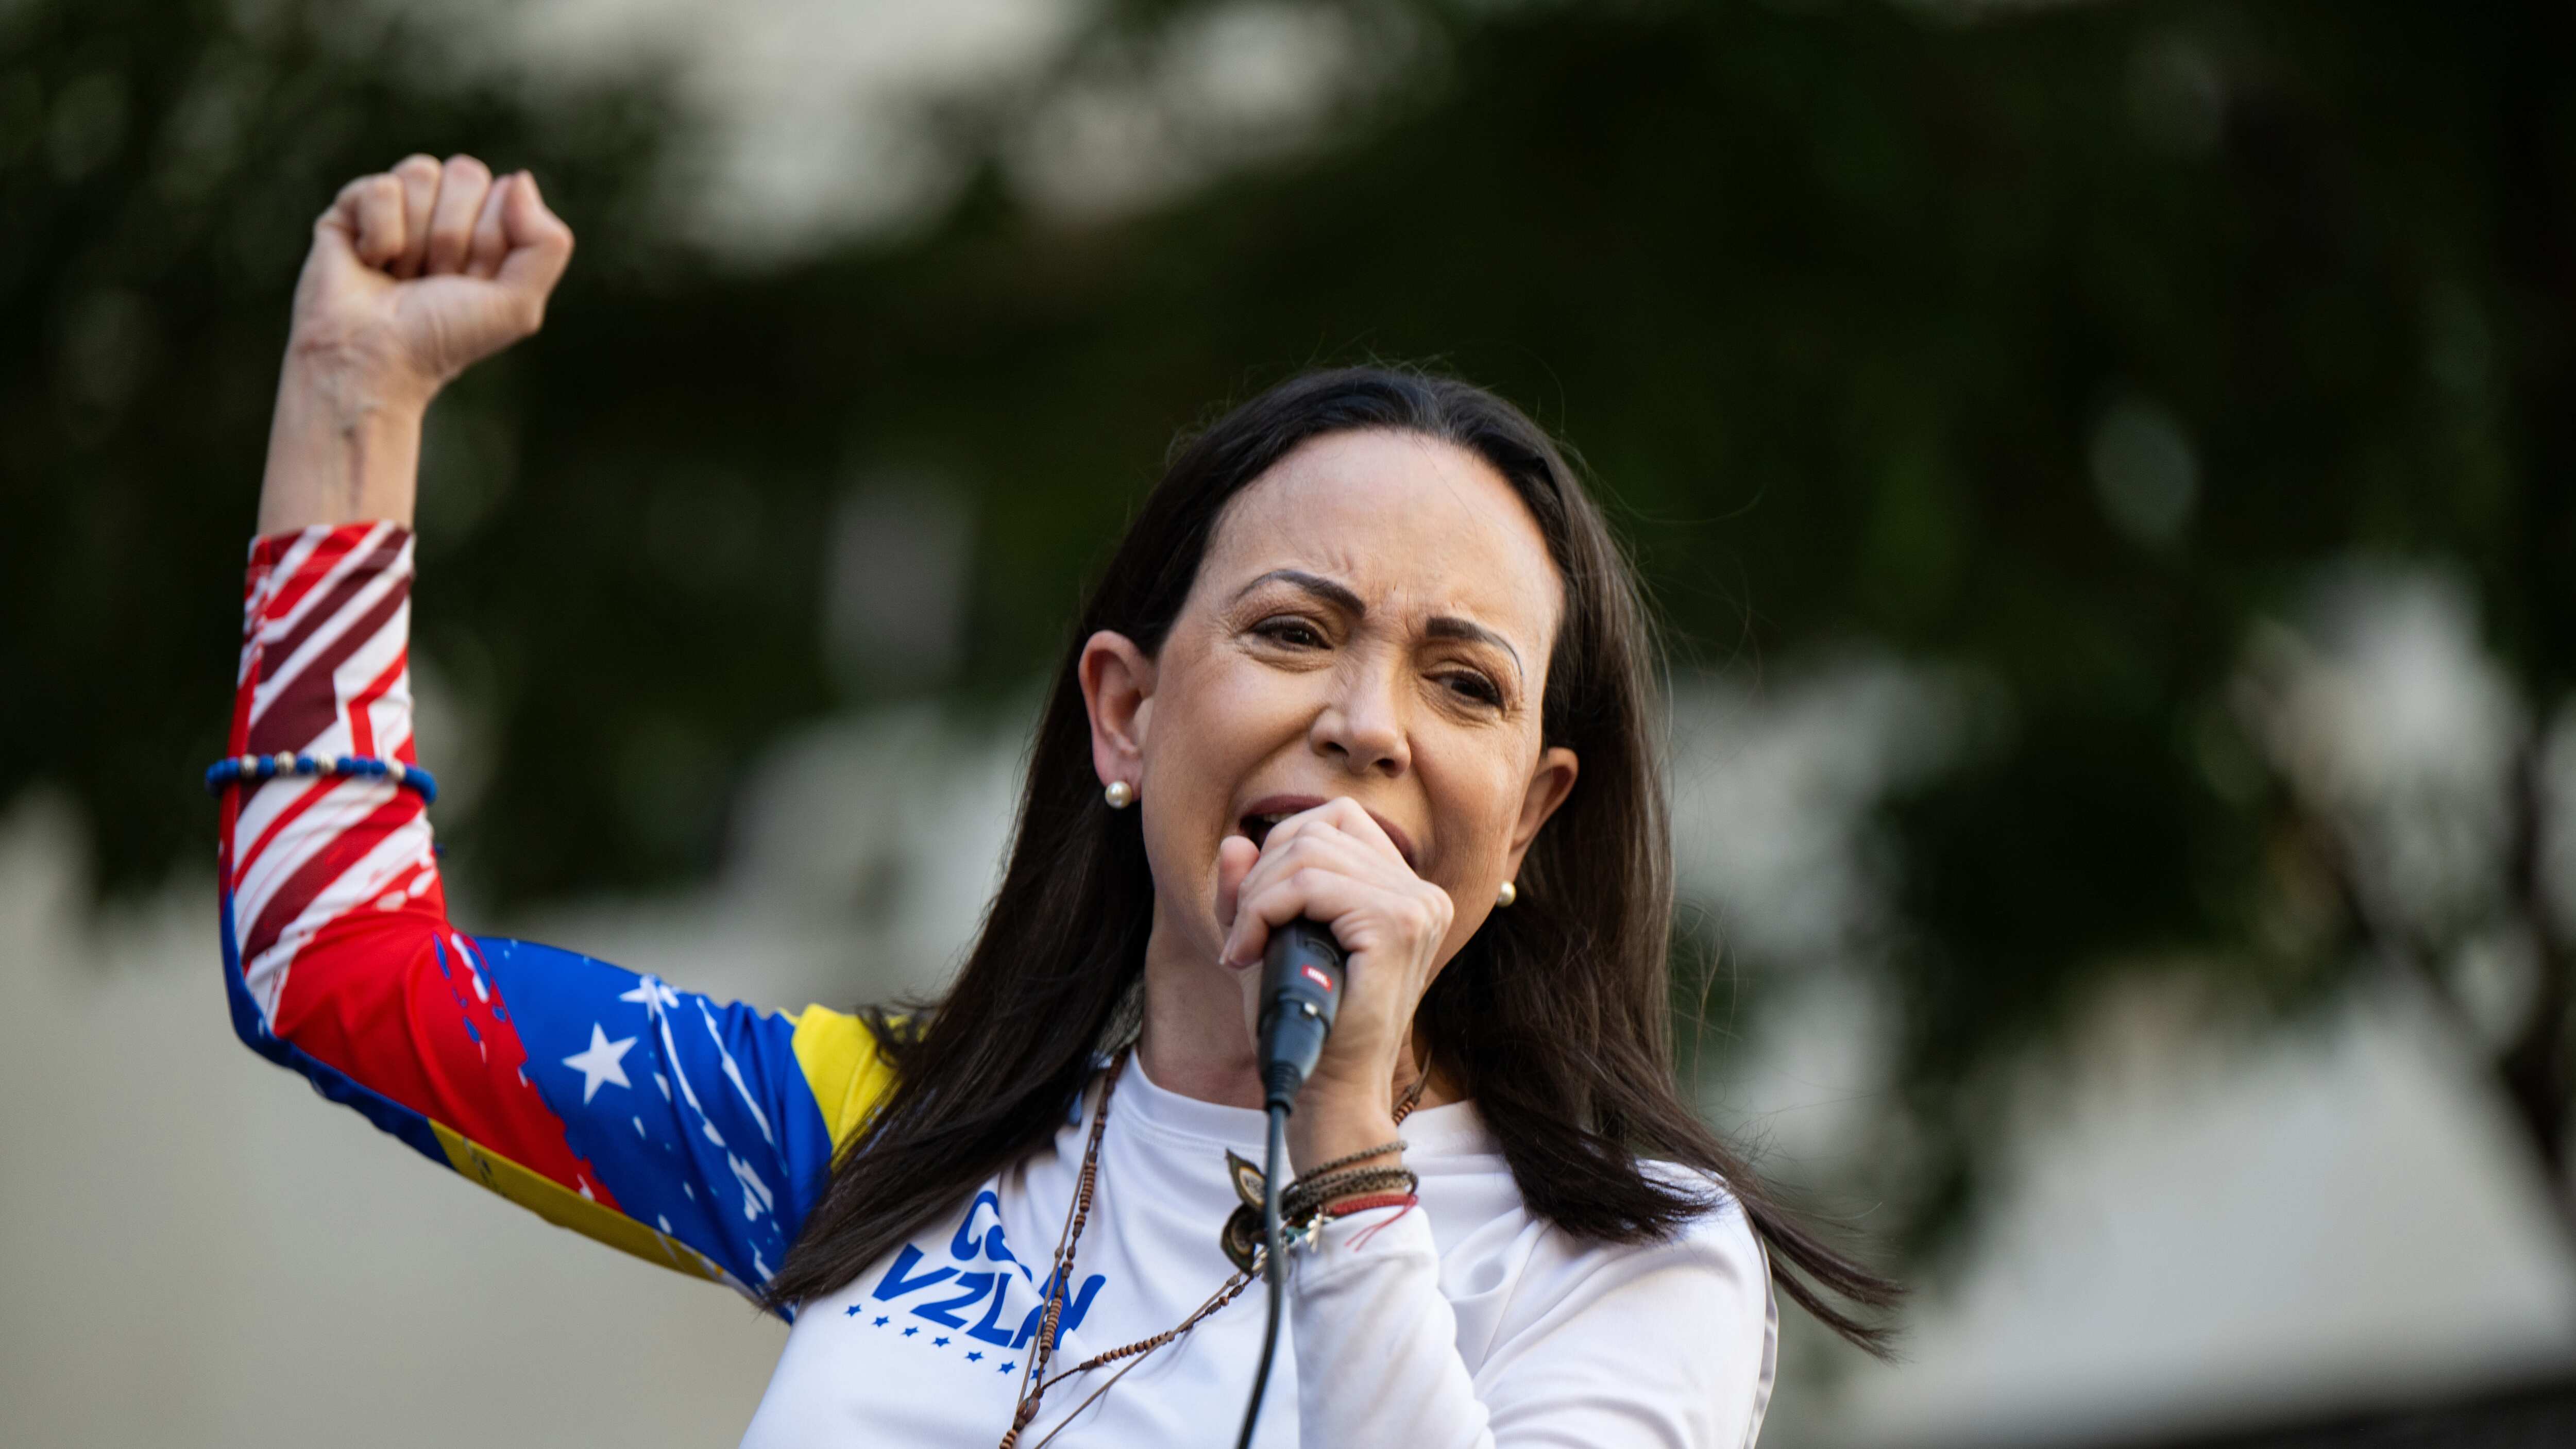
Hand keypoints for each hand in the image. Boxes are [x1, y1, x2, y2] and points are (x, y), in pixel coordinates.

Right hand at [290, 153, 573, 407]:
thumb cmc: (447, 337)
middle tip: (436, 280)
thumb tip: (519, 179)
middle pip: (466, 173)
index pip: (505, 192)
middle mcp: (443, 212)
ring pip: (422, 172)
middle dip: (454, 236)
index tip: (472, 283)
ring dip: (417, 238)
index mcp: (487, 229)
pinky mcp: (351, 207)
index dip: (491, 239)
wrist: (376, 360)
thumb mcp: (519, 304)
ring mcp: (397, 206)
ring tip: (403, 275)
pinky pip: (380, 186)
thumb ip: (546, 244)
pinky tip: (371, 263)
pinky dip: (381, 234)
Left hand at [1216, 799, 1454, 1167]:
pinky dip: (1264, 909)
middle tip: (1241, 935)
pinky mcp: (1398, 924)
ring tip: (1244, 947)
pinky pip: (1310, 883)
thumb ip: (1252, 892)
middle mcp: (1420, 892)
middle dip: (1261, 875)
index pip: (1335, 821)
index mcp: (1403, 891)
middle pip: (1318, 828)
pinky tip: (1249, 952)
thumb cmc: (1305, 1024)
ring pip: (1310, 850)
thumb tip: (1236, 841)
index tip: (1254, 912)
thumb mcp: (1269, 943)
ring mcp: (1416, 905)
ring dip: (1257, 896)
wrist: (1329, 1092)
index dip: (1279, 852)